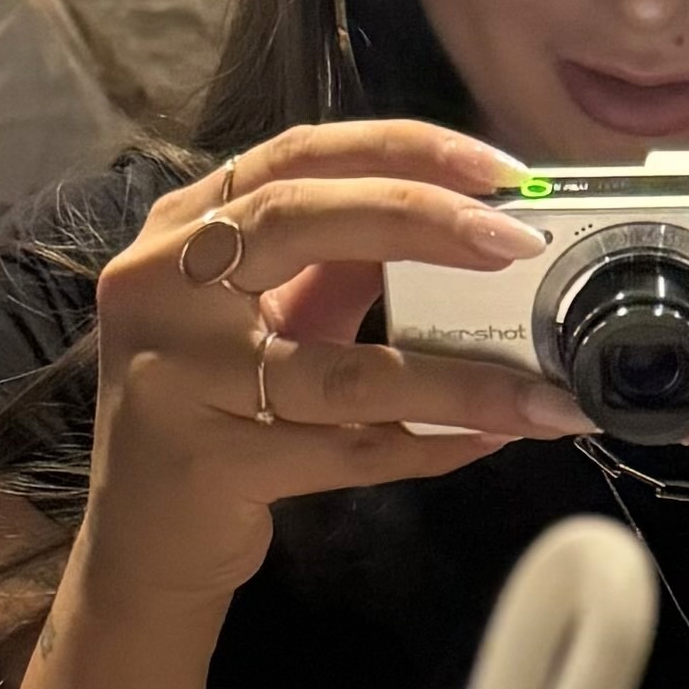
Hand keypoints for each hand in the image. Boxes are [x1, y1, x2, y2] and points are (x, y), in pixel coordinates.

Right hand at [83, 119, 583, 608]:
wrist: (142, 538)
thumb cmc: (213, 410)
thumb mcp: (268, 314)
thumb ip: (341, 262)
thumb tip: (462, 218)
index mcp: (182, 226)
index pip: (298, 155)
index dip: (402, 149)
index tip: (498, 169)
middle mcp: (162, 284)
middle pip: (300, 220)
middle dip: (424, 220)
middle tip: (519, 244)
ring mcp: (177, 376)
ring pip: (342, 369)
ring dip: (458, 380)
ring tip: (545, 390)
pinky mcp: (209, 464)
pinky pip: (346, 451)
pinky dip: (428, 446)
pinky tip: (492, 438)